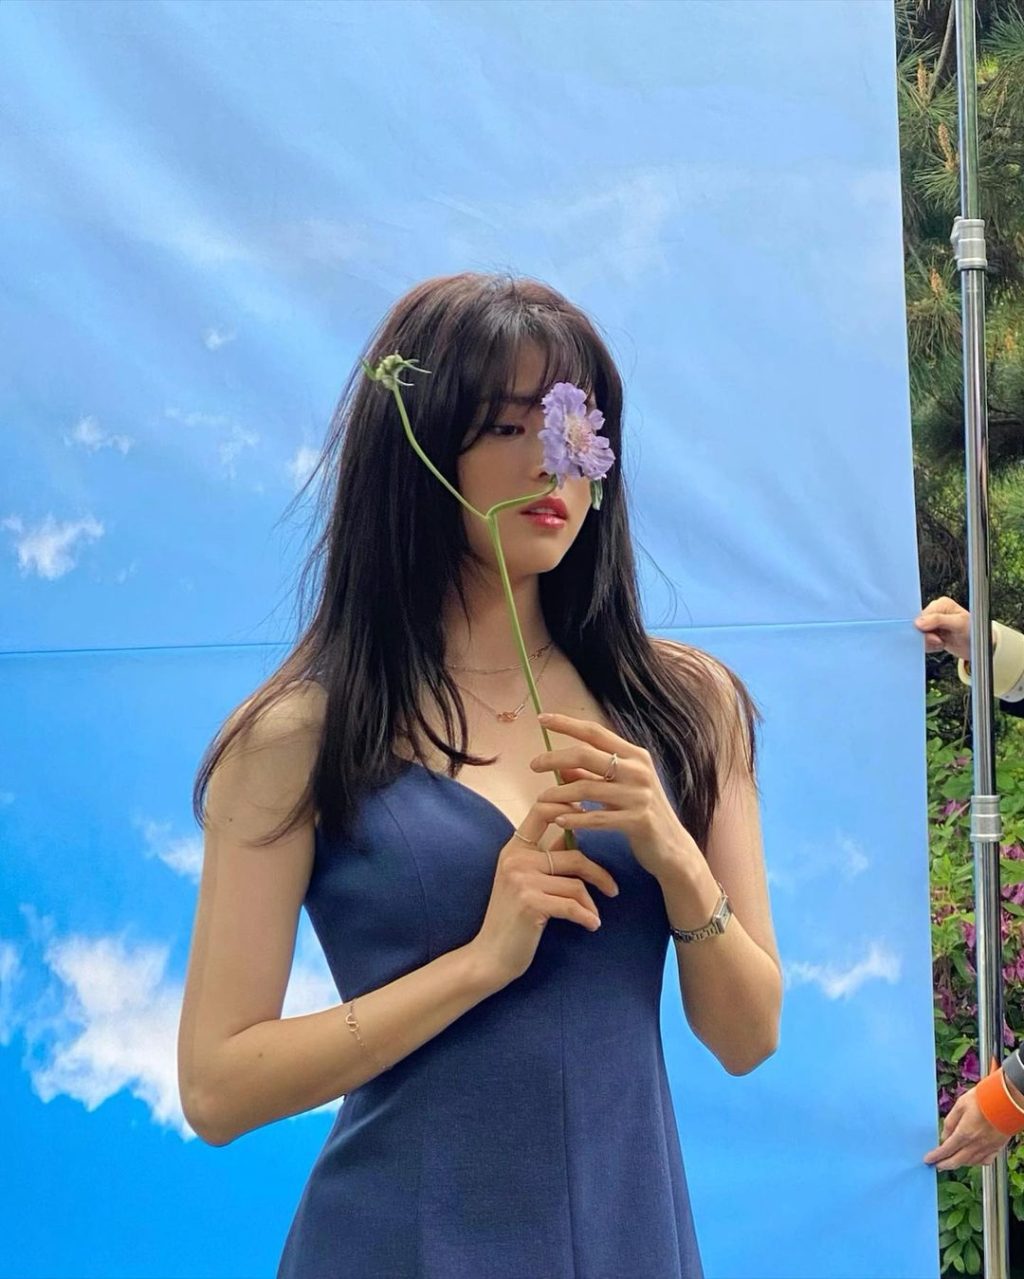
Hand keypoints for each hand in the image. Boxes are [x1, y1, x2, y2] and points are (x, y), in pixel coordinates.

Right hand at [469, 794, 619, 988]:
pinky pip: (572, 906)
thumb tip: (572, 834)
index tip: (590, 815)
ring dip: (591, 904)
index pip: (541, 810)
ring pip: (576, 884)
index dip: (568, 805)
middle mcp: (516, 860)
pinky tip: (591, 926)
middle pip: (573, 855)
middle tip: (613, 890)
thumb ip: (545, 857)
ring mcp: (521, 881)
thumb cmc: (511, 919)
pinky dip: (587, 917)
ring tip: (593, 917)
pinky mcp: (530, 904)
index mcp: (514, 849)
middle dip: (599, 874)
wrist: (489, 956)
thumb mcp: (523, 880)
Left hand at [530, 712, 701, 880]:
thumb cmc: (641, 813)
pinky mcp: (638, 820)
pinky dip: (575, 818)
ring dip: (558, 793)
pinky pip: (596, 818)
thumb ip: (592, 776)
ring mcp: (639, 795)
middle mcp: (638, 770)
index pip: (595, 732)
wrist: (672, 847)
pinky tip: (559, 820)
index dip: (566, 723)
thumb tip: (561, 767)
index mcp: (635, 755)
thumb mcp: (619, 788)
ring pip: (586, 788)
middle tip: (533, 765)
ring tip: (541, 800)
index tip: (542, 718)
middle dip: (554, 758)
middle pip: (585, 755)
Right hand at [914, 597, 974, 661]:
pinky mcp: (931, 633)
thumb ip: (938, 620)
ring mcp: (932, 624)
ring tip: (942, 642)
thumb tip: (919, 622)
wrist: (979, 647)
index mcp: (941, 604)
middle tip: (940, 641)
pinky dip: (930, 647)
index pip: (922, 615)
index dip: (924, 628)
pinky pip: (922, 642)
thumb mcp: (958, 624)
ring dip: (929, 643)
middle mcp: (935, 612)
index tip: (934, 636)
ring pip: (919, 635)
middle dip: (927, 637)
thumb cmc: (974, 632)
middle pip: (918, 626)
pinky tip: (940, 645)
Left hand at [923, 1086, 1011, 1169]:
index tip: (928, 1160)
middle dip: (945, 1164)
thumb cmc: (983, 1099)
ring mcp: (987, 1147)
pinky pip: (985, 1161)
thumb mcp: (960, 1105)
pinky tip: (971, 1159)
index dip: (936, 1156)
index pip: (946, 1149)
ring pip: (971, 1162)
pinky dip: (976, 1162)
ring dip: (959, 1164)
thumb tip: (944, 1136)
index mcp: (964, 1133)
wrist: (1006, 1101)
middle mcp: (976, 1144)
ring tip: (952, 1162)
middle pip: (957, 1160)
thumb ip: (950, 1122)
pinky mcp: (997, 1147)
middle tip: (937, 1166)